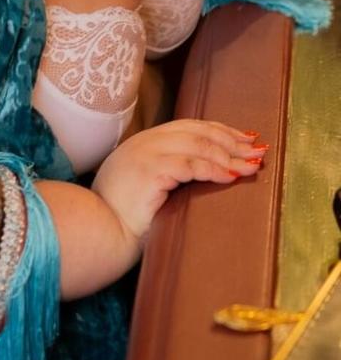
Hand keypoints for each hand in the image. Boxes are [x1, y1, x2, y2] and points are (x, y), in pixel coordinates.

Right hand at [92, 120, 266, 243]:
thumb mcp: (148, 187)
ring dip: (230, 156)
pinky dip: (214, 169)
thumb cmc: (124, 219)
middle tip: (257, 151)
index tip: (244, 140)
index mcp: (144, 143)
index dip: (220, 131)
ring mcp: (146, 153)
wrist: (101, 232)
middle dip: (232, 141)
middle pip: (198, 131)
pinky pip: (190, 165)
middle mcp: (145, 142)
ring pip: (198, 145)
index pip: (189, 127)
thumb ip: (169, 174)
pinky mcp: (149, 170)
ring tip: (252, 166)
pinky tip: (231, 177)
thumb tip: (208, 174)